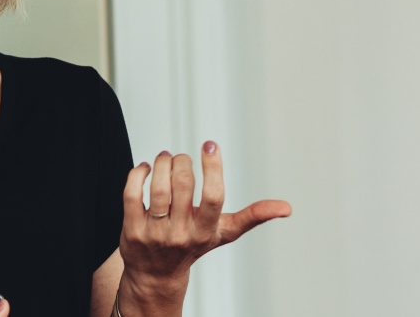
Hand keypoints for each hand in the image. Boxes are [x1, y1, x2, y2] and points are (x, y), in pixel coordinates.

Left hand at [119, 141, 290, 290]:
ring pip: (158, 187)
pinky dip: (138, 174)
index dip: (213, 167)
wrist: (156, 274)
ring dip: (162, 163)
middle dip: (182, 161)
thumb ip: (253, 216)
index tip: (210, 144)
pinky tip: (146, 169)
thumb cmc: (194, 245)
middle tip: (182, 158)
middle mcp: (181, 233)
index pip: (214, 197)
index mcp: (207, 231)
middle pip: (183, 185)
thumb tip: (287, 208)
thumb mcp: (224, 232)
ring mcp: (155, 232)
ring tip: (165, 158)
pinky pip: (131, 193)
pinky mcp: (131, 229)